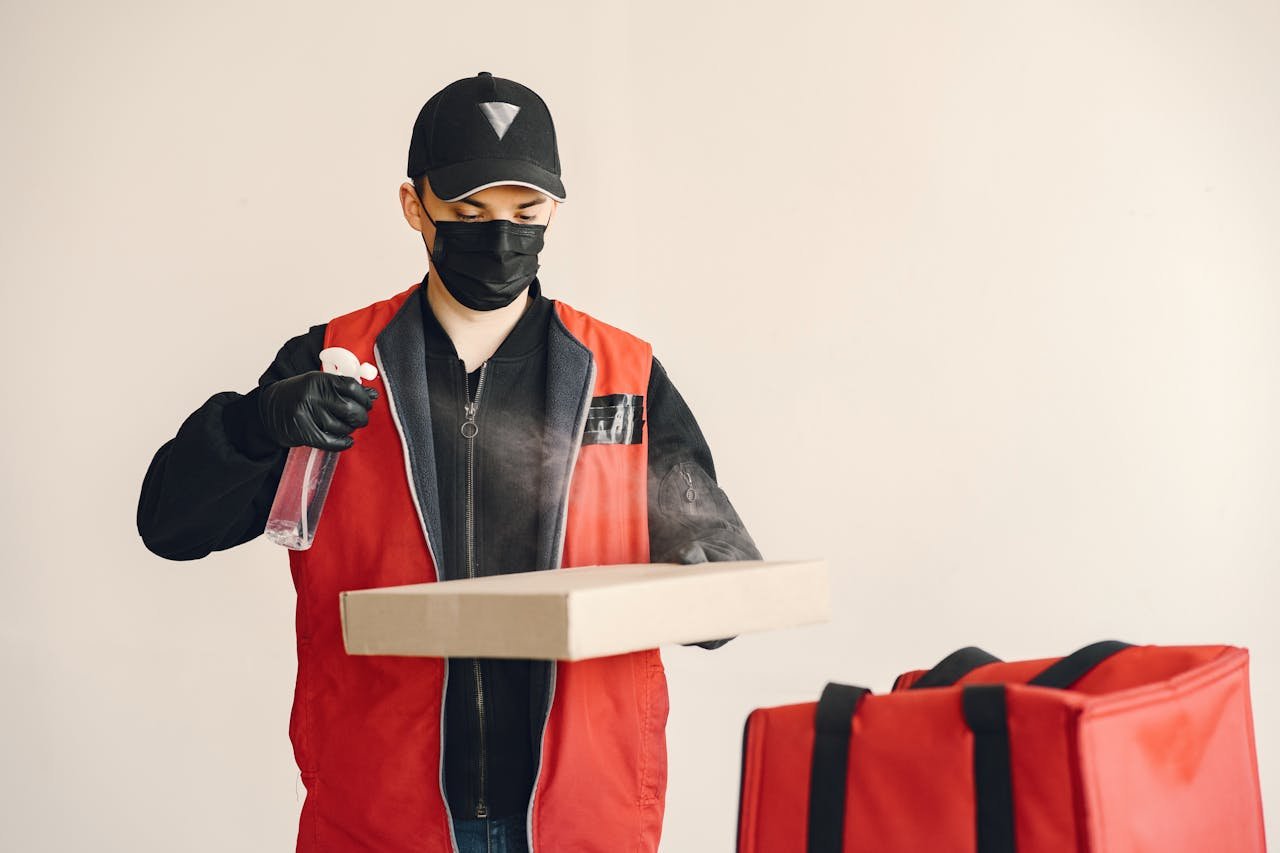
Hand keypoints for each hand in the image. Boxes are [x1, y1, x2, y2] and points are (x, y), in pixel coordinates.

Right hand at [257, 370, 377, 451]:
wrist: (268, 410)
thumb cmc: (298, 396)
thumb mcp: (318, 384)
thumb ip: (343, 388)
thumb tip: (372, 394)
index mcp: (318, 379)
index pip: (352, 387)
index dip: (365, 397)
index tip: (367, 403)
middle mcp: (312, 395)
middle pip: (350, 409)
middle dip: (361, 417)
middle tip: (360, 419)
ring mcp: (306, 413)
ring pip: (341, 426)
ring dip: (349, 430)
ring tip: (345, 427)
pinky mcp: (301, 431)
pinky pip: (330, 441)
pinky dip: (342, 443)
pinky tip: (346, 441)